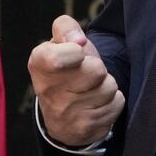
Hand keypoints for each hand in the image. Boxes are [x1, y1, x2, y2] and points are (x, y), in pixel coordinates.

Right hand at [28, 15, 124, 146]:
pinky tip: (97, 104)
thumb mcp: (58, 43)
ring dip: (106, 85)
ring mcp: (67, 112)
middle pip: (96, 69)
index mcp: (39, 64)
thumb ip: (66, 27)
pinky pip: (117, 103)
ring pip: (109, 87)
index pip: (61, 56)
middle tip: (86, 73)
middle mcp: (48, 90)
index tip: (77, 53)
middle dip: (97, 67)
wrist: (61, 118)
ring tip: (92, 89)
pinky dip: (112, 102)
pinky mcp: (85, 128)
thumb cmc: (64, 70)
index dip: (77, 51)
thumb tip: (79, 40)